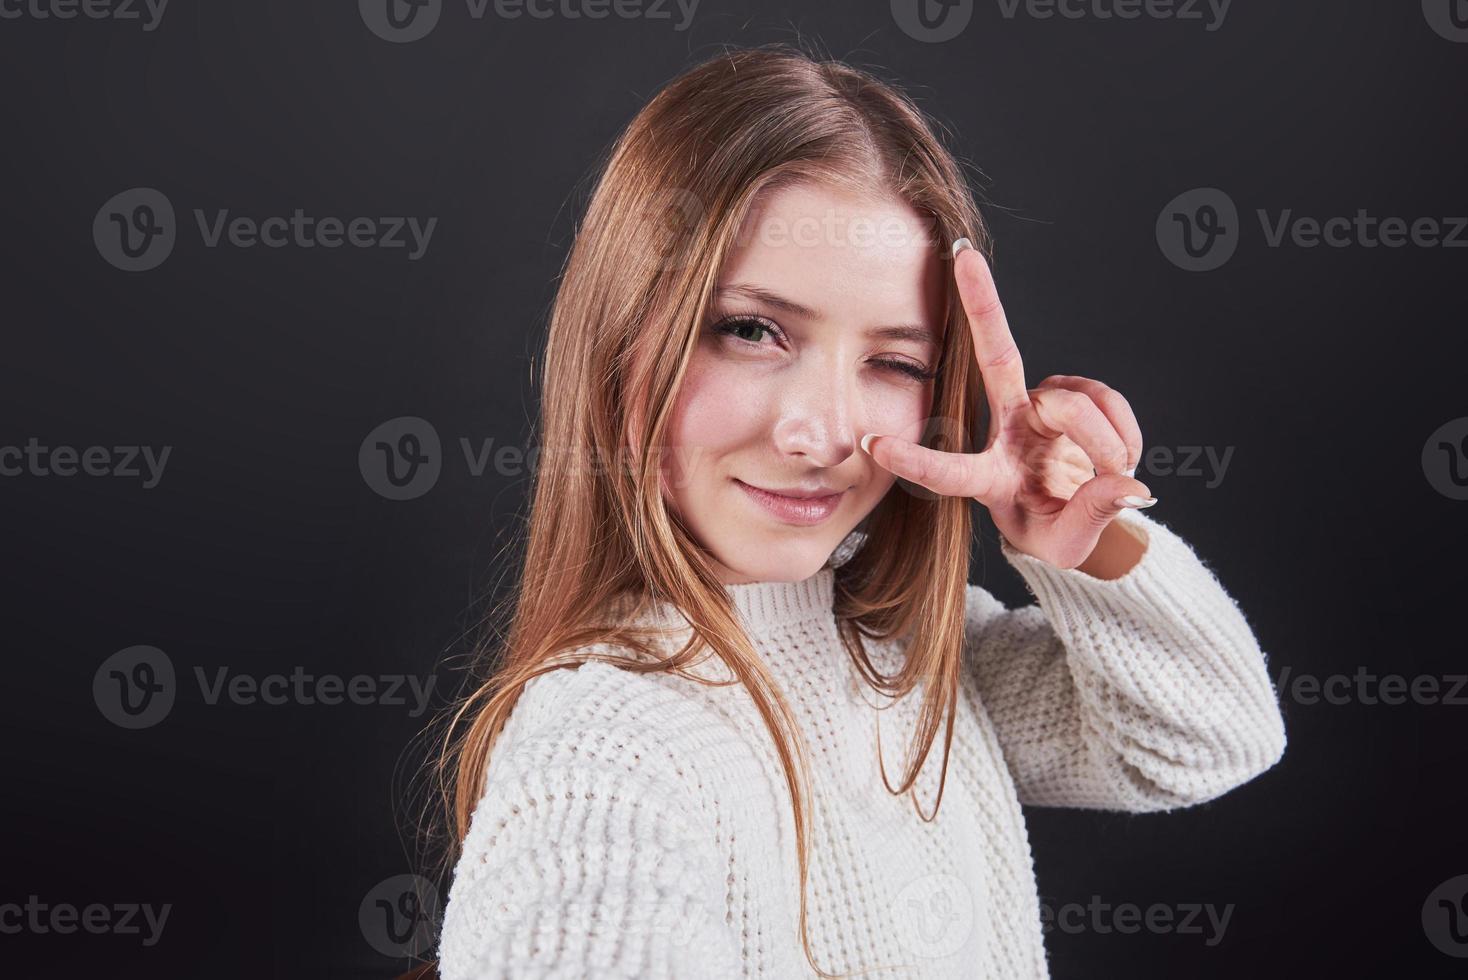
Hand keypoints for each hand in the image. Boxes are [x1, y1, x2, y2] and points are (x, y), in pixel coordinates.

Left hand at [862, 239, 1155, 569]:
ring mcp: (1040, 408)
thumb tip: (1128, 486)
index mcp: (988, 477)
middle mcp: (1007, 430)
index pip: (949, 470)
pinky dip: (1124, 431)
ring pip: (1076, 405)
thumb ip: (1092, 516)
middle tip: (963, 256)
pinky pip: (1107, 401)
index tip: (872, 443)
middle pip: (995, 359)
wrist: (1084, 520)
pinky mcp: (1074, 396)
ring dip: (1104, 442)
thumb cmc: (1058, 533)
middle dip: (982, 305)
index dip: (914, 460)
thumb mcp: (1069, 544)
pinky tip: (1121, 456)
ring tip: (1112, 474)